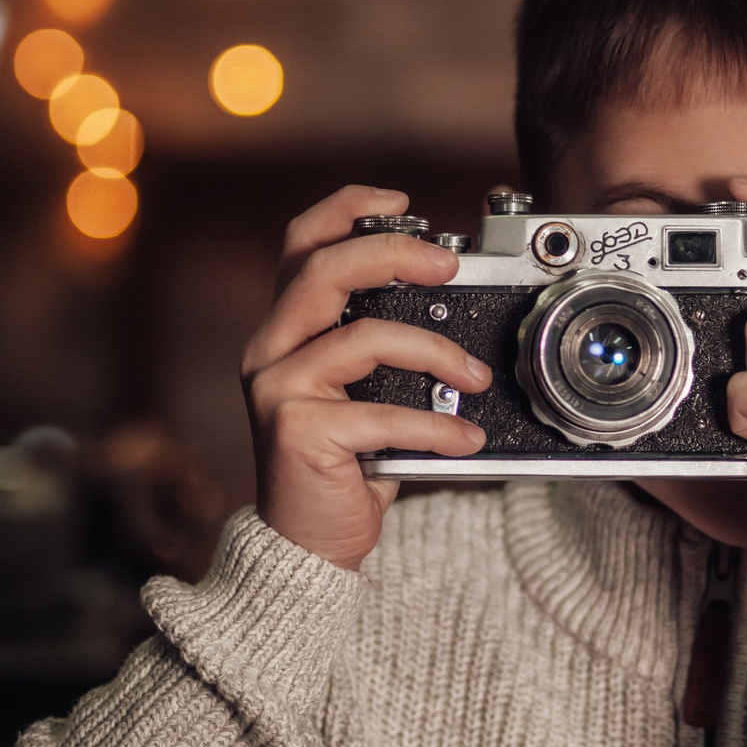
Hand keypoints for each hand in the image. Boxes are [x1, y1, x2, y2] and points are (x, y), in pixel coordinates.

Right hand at [240, 186, 490, 569]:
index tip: (402, 205)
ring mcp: (277, 388)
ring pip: (363, 336)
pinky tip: (464, 438)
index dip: (348, 210)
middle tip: (449, 268)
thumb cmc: (344, 462)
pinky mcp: (296, 430)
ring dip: (436, 351)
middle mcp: (269, 348)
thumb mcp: (363, 389)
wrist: (308, 541)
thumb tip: (450, 301)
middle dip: (395, 255)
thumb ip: (383, 343)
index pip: (302, 243)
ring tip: (477, 378)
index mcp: (285, 328)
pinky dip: (435, 424)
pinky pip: (381, 412)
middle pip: (325, 269)